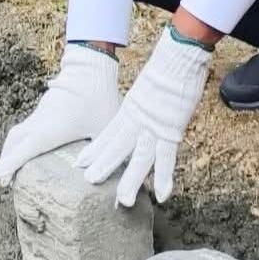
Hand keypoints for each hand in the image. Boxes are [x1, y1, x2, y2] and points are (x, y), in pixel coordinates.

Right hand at [0, 45, 120, 186]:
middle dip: (7, 160)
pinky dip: (22, 139)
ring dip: (13, 149)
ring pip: (19, 132)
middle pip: (14, 142)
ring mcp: (41, 113)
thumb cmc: (99, 97)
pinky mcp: (45, 106)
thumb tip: (97, 177)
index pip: (25, 149)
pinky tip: (33, 148)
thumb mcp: (104, 128)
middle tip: (6, 181)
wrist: (91, 64)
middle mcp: (40, 122)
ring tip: (15, 169)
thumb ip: (101, 154)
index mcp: (50, 129)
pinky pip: (27, 126)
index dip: (10, 163)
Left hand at [77, 26, 210, 207]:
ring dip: (131, 180)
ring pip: (139, 157)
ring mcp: (153, 126)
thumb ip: (144, 103)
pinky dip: (165, 177)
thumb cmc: (168, 68)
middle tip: (89, 182)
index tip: (80, 162)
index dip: (95, 148)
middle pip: (117, 146)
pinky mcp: (171, 130)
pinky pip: (167, 158)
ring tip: (123, 201)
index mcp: (130, 109)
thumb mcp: (148, 88)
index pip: (109, 132)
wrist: (178, 58)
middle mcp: (137, 120)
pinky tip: (162, 196)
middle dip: (104, 165)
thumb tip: (144, 110)